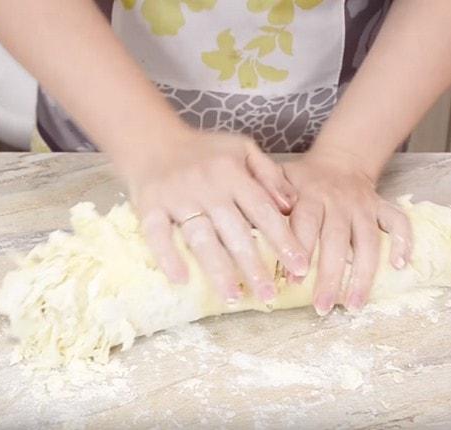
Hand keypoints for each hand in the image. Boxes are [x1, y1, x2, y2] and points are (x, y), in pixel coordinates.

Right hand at [126, 128, 308, 302]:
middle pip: (234, 232)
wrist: (152, 140)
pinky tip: (181, 280)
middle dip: (253, 266)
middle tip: (269, 296)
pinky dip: (167, 257)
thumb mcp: (242, 149)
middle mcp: (206, 186)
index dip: (283, 240)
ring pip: (200, 238)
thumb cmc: (204, 151)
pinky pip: (157, 235)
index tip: (301, 266)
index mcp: (232, 172)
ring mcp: (176, 197)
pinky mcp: (149, 206)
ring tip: (233, 297)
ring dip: (217, 270)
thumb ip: (269, 175)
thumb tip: (292, 206)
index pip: (263, 211)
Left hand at [282, 148, 412, 314]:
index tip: (294, 281)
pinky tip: (401, 266)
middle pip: (336, 241)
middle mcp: (338, 201)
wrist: (340, 159)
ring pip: (368, 241)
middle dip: (331, 276)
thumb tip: (248, 225)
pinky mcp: (381, 207)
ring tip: (355, 305)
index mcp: (310, 195)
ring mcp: (363, 206)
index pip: (305, 224)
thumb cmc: (302, 180)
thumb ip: (266, 199)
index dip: (300, 251)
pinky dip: (404, 242)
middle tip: (323, 307)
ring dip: (363, 275)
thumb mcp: (280, 179)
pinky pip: (398, 222)